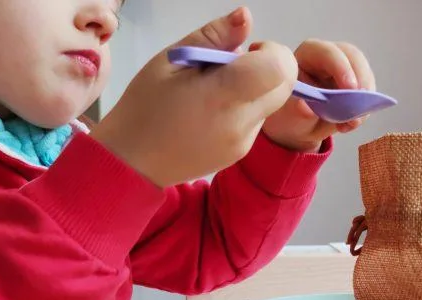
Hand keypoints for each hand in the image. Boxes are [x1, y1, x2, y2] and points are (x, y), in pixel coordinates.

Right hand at [91, 7, 297, 186]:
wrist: (135, 161)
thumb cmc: (146, 106)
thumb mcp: (172, 60)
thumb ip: (214, 36)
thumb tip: (245, 17)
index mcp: (221, 96)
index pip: (279, 69)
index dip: (272, 51)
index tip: (247, 51)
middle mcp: (240, 124)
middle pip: (285, 87)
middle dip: (270, 68)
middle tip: (233, 66)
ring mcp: (244, 143)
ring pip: (272, 104)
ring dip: (255, 89)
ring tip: (214, 92)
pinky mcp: (241, 153)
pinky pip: (257, 121)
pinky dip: (245, 108)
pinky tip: (212, 112)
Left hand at [260, 40, 376, 151]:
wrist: (299, 126)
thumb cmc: (290, 115)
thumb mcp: (289, 115)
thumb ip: (296, 110)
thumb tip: (307, 108)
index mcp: (307, 56)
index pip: (327, 52)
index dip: (341, 67)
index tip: (351, 88)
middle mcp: (329, 57)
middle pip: (353, 57)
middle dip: (361, 80)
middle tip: (361, 106)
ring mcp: (345, 68)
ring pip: (364, 74)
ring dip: (365, 99)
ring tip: (352, 123)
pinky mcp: (357, 83)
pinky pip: (368, 91)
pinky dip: (364, 109)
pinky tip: (351, 124)